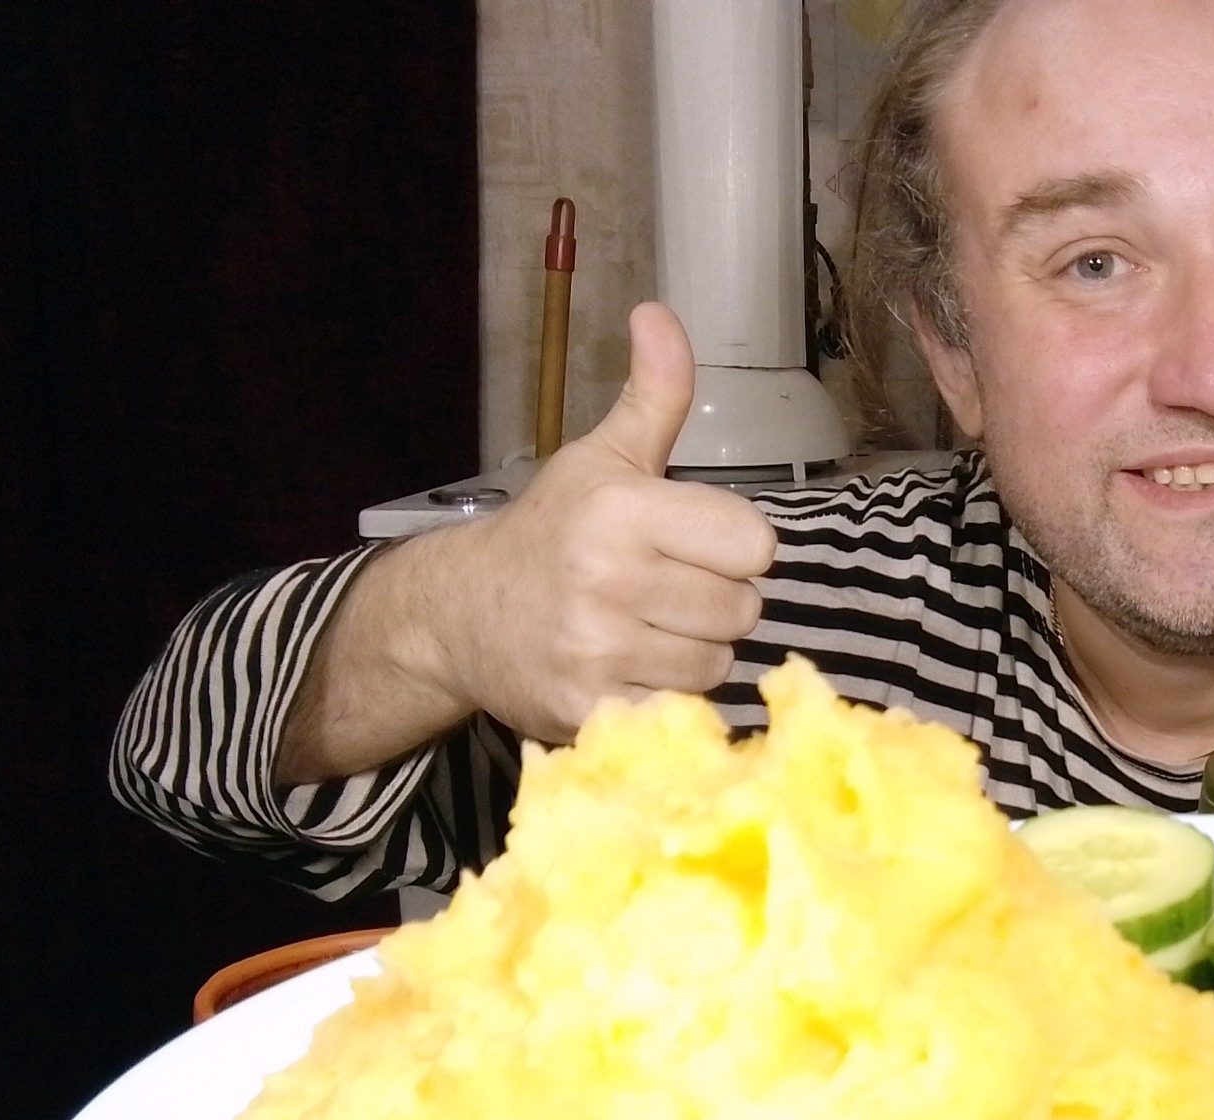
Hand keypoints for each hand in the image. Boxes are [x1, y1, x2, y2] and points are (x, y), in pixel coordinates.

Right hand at [424, 302, 778, 743]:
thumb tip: (659, 313)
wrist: (460, 614)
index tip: (698, 545)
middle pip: (743, 608)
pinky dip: (669, 697)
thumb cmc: (552, 532)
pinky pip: (681, 710)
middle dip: (718, 602)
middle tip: (668, 593)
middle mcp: (607, 580)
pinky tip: (634, 670)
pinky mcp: (589, 711)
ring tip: (649, 631)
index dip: (736, 547)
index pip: (752, 543)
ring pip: (718, 664)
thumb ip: (653, 394)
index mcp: (622, 511)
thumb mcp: (602, 458)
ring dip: (697, 652)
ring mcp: (595, 652)